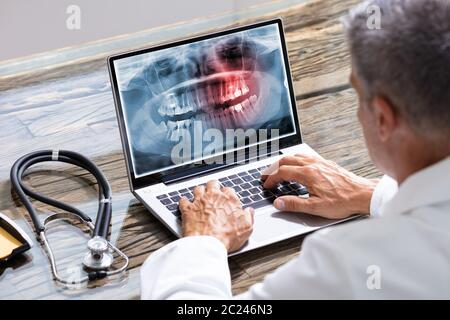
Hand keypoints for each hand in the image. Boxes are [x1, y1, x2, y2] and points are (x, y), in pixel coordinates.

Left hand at [179, 180, 253, 252]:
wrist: (207, 244)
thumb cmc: (226, 236)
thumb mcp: (246, 228)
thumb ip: (249, 217)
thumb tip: (250, 212)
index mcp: (229, 199)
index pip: (229, 190)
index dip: (227, 194)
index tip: (227, 199)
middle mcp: (213, 196)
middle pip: (212, 184)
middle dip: (213, 186)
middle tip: (213, 191)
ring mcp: (199, 201)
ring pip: (198, 188)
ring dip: (199, 192)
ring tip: (200, 196)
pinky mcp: (187, 209)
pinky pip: (183, 200)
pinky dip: (184, 201)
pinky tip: (185, 204)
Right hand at [262, 154, 377, 218]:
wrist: (363, 195)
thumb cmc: (343, 201)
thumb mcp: (315, 207)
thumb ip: (294, 204)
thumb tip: (278, 203)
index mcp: (307, 174)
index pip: (282, 172)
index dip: (271, 179)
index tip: (267, 185)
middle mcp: (313, 165)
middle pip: (286, 160)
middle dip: (274, 168)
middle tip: (267, 176)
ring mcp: (320, 162)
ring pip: (296, 156)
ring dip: (284, 162)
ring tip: (279, 170)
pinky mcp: (327, 163)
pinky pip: (307, 156)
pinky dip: (296, 159)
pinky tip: (298, 166)